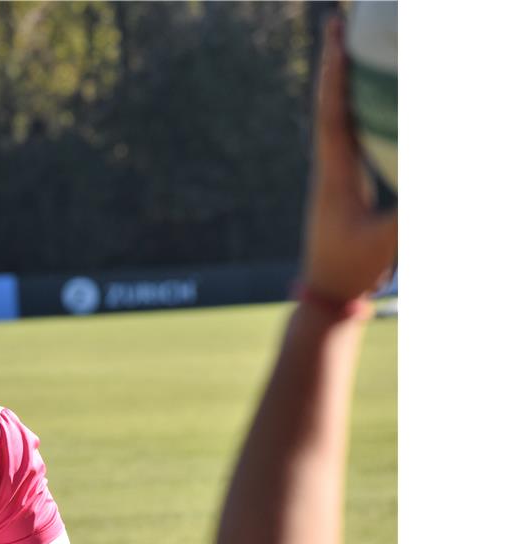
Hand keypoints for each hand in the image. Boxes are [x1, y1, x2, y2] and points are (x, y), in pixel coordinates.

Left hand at [302, 15, 397, 302]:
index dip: (335, 74)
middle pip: (329, 102)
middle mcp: (329, 165)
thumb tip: (445, 183)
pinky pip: (347, 133)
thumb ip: (415, 213)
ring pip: (336, 115)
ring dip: (344, 78)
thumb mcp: (386, 240)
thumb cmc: (351, 266)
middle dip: (335, 61)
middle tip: (340, 21)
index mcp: (333, 173)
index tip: (335, 36)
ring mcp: (333, 171)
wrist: (324, 291)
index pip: (331, 113)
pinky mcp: (342, 181)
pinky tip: (368, 93)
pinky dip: (355, 105)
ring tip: (351, 42)